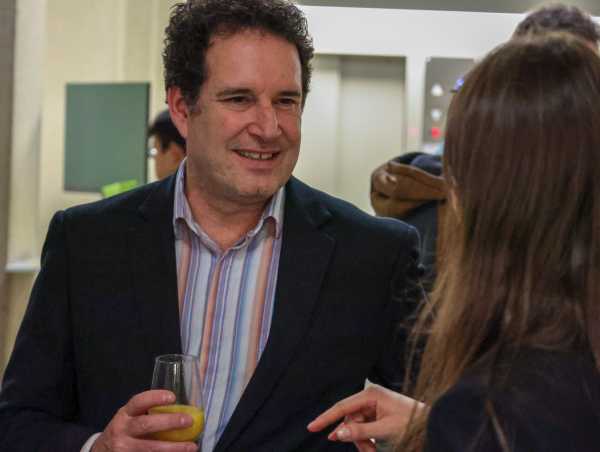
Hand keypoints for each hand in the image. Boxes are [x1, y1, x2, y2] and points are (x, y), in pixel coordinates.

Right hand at [91, 390, 197, 451]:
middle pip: (145, 425)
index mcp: (125, 414)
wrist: (103, 451)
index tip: (172, 397)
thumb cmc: (125, 430)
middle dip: (168, 422)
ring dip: (172, 448)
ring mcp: (124, 448)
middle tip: (188, 421)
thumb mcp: (130, 417)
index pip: (138, 402)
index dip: (155, 398)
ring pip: (149, 448)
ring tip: (191, 446)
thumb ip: (148, 413)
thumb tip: (184, 409)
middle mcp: (122, 430)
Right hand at [307, 384, 423, 451]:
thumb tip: (338, 433)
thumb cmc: (413, 425)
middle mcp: (371, 398)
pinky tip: (376, 447)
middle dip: (356, 439)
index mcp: (371, 394)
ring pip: (356, 428)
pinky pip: (364, 430)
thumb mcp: (385, 431)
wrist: (433, 427)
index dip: (326, 418)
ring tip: (375, 451)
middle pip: (349, 421)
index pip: (342, 406)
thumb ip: (360, 431)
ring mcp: (375, 407)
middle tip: (369, 451)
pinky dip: (368, 442)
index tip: (311, 427)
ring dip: (363, 443)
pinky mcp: (378, 416)